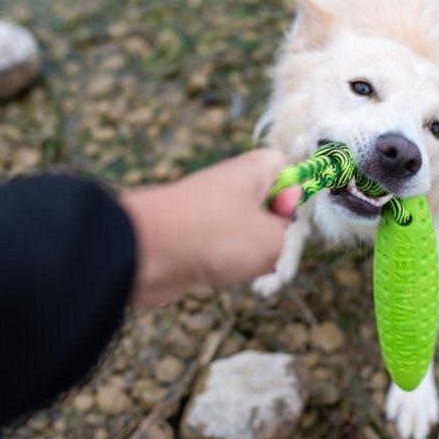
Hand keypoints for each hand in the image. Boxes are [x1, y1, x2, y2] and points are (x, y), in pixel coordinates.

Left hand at [120, 149, 300, 306]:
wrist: (146, 250)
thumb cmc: (217, 236)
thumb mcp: (272, 240)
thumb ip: (283, 235)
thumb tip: (269, 239)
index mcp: (249, 173)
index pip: (279, 164)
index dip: (292, 187)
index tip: (288, 213)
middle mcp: (225, 186)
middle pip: (261, 201)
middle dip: (270, 228)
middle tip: (269, 245)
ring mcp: (203, 212)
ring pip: (239, 230)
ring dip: (246, 252)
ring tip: (240, 265)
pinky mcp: (184, 237)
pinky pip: (215, 249)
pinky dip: (220, 264)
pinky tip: (217, 275)